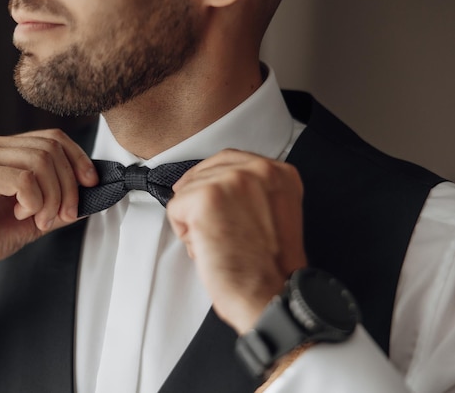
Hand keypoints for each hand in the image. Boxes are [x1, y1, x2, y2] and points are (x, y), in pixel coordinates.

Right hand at [0, 129, 97, 312]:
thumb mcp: (36, 218)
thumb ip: (61, 203)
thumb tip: (93, 195)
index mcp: (6, 150)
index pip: (54, 138)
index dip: (78, 159)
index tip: (91, 185)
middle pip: (51, 149)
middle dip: (68, 186)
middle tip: (63, 215)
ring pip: (39, 162)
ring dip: (51, 197)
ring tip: (39, 219)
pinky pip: (22, 179)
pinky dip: (33, 201)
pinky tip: (21, 214)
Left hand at [166, 149, 306, 333]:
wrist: (269, 294)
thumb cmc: (269, 268)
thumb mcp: (274, 214)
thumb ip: (252, 192)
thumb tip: (215, 184)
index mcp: (280, 173)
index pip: (229, 159)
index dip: (209, 179)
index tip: (203, 197)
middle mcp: (259, 169)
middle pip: (204, 172)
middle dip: (199, 202)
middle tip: (213, 232)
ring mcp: (232, 180)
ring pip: (188, 191)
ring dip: (194, 221)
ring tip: (219, 244)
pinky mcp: (206, 196)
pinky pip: (175, 208)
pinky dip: (184, 233)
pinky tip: (208, 248)